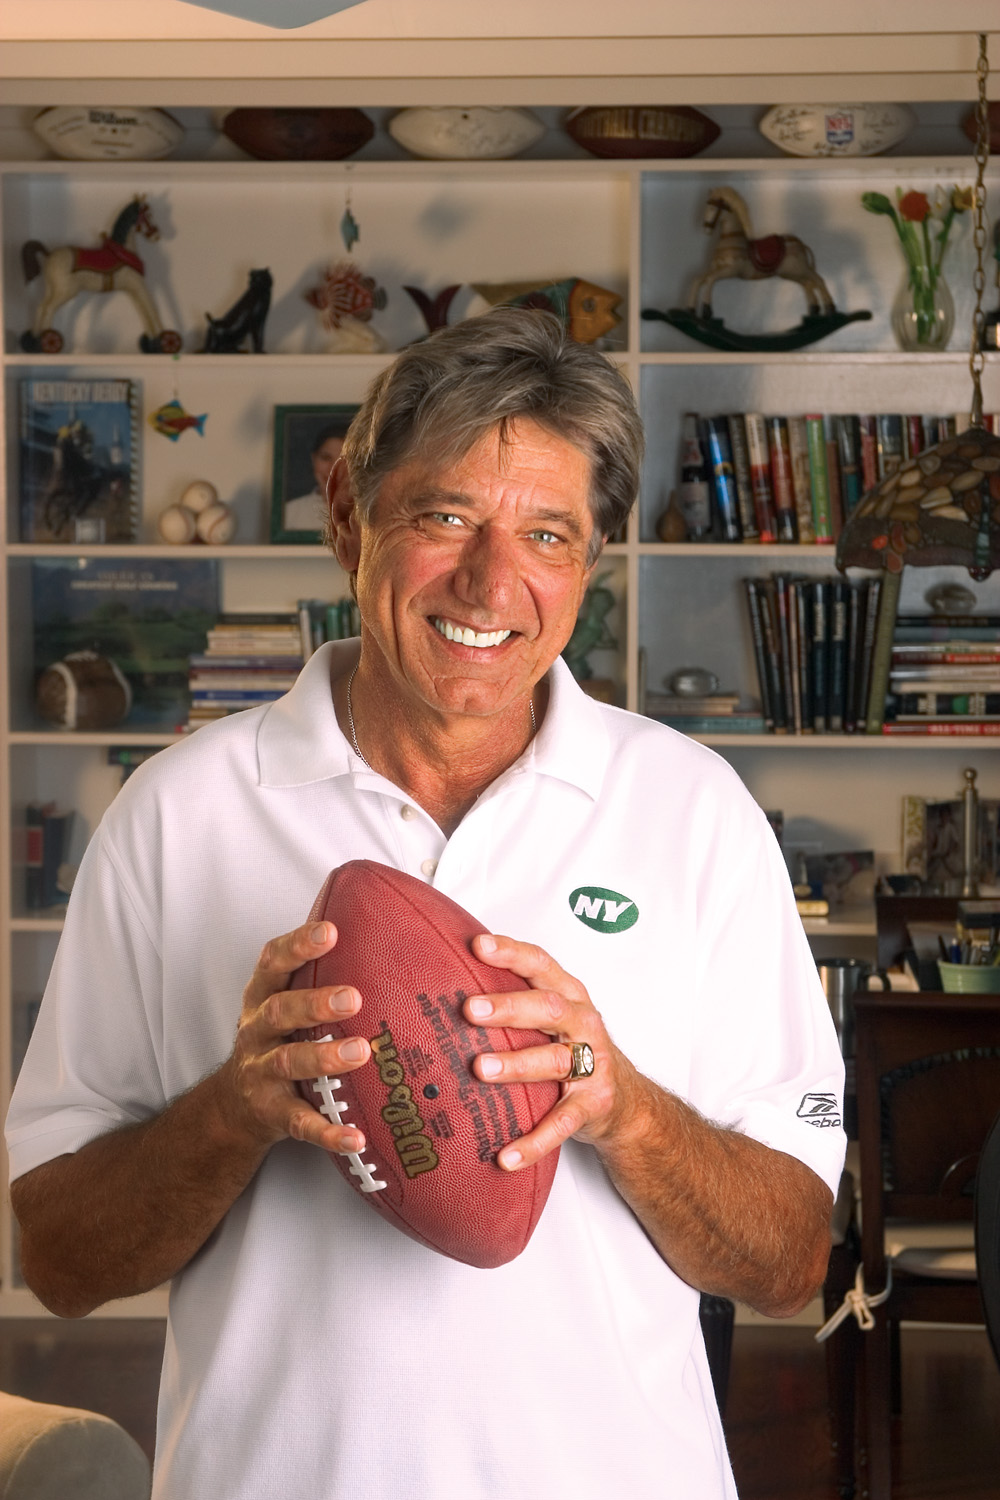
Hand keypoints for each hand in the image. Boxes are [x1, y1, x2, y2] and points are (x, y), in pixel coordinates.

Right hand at [220, 921, 371, 1155]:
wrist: (235, 1104)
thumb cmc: (278, 1040)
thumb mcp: (284, 1004)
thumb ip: (317, 977)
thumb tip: (383, 938)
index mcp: (262, 998)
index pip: (273, 963)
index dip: (297, 945)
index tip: (330, 930)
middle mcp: (258, 1032)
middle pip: (280, 1011)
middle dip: (315, 1003)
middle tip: (354, 997)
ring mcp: (262, 1074)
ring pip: (290, 1062)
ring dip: (325, 1057)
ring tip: (360, 1051)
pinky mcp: (273, 1113)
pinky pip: (302, 1123)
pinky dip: (328, 1132)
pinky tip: (356, 1138)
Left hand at [463, 933, 641, 1171]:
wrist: (627, 1100)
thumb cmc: (574, 1049)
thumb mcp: (553, 1018)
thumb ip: (514, 998)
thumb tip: (442, 982)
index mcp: (570, 996)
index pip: (541, 965)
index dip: (511, 953)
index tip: (478, 945)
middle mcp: (584, 1024)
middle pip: (548, 1009)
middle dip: (509, 1007)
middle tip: (470, 1009)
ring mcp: (592, 1065)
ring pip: (554, 1062)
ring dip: (517, 1065)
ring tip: (481, 1069)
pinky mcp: (594, 1105)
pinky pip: (561, 1125)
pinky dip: (533, 1142)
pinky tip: (504, 1156)